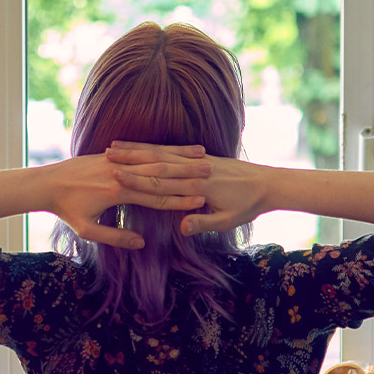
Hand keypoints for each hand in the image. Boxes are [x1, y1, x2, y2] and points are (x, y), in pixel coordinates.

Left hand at [46, 144, 210, 247]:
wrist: (46, 182)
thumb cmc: (66, 210)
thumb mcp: (87, 230)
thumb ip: (115, 236)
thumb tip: (141, 242)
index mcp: (117, 193)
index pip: (156, 198)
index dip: (179, 201)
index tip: (201, 201)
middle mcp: (120, 173)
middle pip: (161, 174)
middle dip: (187, 176)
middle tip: (211, 176)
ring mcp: (117, 160)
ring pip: (155, 158)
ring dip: (181, 159)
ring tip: (203, 157)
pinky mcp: (113, 154)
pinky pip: (142, 151)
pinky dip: (162, 150)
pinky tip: (177, 149)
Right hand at [107, 141, 272, 235]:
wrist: (268, 183)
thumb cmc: (248, 206)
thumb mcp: (227, 220)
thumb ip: (203, 223)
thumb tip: (182, 226)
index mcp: (198, 185)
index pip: (160, 181)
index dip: (136, 179)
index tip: (114, 176)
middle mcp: (195, 168)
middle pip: (156, 161)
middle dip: (129, 158)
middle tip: (105, 156)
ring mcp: (197, 159)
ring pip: (161, 152)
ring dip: (137, 149)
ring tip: (114, 147)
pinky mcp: (201, 156)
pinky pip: (171, 150)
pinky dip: (152, 148)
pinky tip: (138, 147)